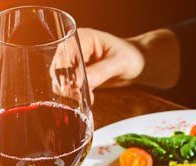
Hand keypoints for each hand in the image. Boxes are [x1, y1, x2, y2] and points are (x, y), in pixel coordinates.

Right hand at [60, 28, 179, 96]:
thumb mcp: (120, 63)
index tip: (76, 86)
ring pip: (59, 80)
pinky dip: (74, 95)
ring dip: (70, 92)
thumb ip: (100, 72)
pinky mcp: (77, 76)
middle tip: (81, 96)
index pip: (65, 53)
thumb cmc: (131, 57)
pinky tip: (87, 98)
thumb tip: (80, 83)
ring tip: (87, 97)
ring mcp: (74, 63)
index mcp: (83, 38)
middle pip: (57, 68)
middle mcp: (74, 48)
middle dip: (67, 85)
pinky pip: (67, 87)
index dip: (66, 71)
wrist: (137, 65)